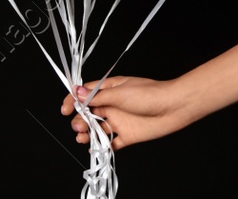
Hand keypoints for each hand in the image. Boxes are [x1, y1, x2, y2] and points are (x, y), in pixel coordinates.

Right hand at [59, 76, 192, 150]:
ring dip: (87, 133)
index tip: (64, 110)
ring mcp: (119, 120)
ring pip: (96, 129)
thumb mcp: (120, 93)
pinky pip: (110, 142)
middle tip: (79, 127)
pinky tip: (96, 148)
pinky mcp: (127, 135)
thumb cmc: (150, 94)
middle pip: (88, 113)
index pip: (85, 94)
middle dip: (79, 120)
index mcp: (110, 90)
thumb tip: (76, 92)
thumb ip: (97, 97)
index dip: (72, 101)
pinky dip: (102, 146)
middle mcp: (113, 105)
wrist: (173, 108)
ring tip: (83, 137)